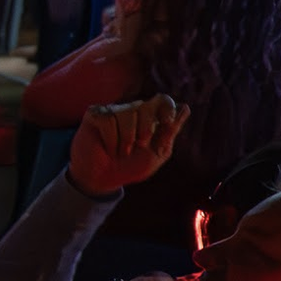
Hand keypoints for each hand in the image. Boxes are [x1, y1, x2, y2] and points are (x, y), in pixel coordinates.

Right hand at [69, 95, 189, 195]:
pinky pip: (108, 119)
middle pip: (146, 105)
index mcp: (150, 118)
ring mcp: (113, 111)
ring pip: (126, 113)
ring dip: (125, 139)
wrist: (104, 179)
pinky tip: (108, 147)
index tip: (168, 122)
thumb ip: (169, 132)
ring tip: (121, 151)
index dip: (166, 108)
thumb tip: (185, 107)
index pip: (163, 100)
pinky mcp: (95, 115)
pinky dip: (110, 139)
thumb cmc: (131, 167)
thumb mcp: (157, 154)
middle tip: (139, 146)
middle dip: (145, 129)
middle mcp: (132, 111)